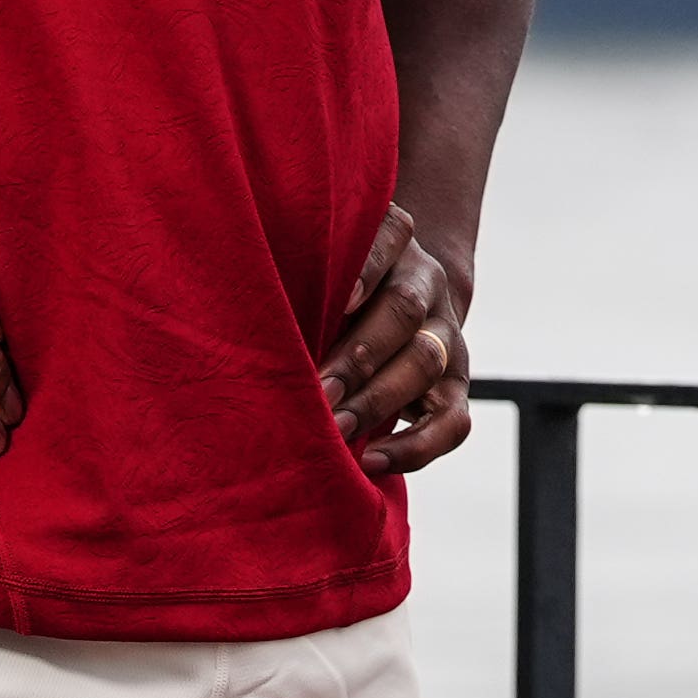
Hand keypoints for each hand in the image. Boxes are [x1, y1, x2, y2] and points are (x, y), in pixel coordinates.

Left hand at [319, 201, 474, 476]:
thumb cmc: (330, 299)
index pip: (390, 238)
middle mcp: (424, 284)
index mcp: (393, 247)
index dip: (369, 267)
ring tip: (337, 428)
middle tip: (320, 390)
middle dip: (360, 355)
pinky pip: (454, 421)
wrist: (391, 314)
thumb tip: (242, 322)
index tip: (343, 300)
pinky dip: (417, 446)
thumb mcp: (322, 276)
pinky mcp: (455, 385)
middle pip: (404, 311)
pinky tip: (372, 459)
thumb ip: (303, 287)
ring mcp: (445, 334)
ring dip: (378, 398)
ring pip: (426, 361)